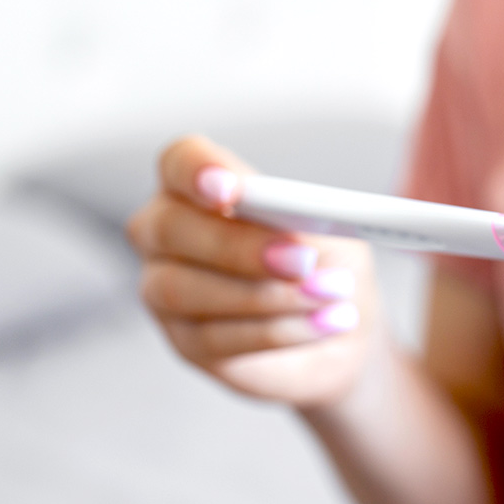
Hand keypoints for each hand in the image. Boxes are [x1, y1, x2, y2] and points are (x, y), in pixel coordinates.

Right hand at [126, 136, 376, 406]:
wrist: (338, 328)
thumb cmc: (324, 265)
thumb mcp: (331, 233)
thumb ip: (308, 219)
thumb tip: (304, 216)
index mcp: (199, 187)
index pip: (179, 162)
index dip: (197, 171)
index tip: (231, 189)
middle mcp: (166, 234)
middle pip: (171, 228)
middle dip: (239, 247)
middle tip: (302, 261)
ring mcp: (165, 290)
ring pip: (185, 290)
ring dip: (266, 296)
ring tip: (327, 297)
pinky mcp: (186, 342)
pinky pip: (215, 338)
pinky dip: (276, 332)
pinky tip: (319, 325)